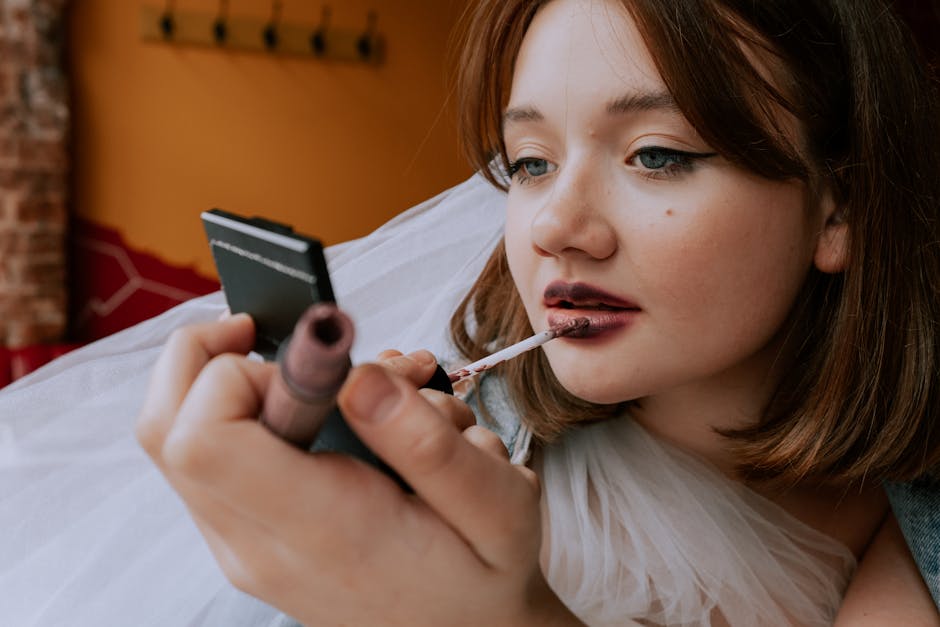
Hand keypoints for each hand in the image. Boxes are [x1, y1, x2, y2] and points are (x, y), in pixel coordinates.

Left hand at [136, 315, 582, 625]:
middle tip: (278, 339)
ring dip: (235, 381)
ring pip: (173, 442)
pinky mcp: (247, 539)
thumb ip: (430, 443)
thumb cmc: (480, 573)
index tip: (307, 359)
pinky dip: (247, 413)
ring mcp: (244, 546)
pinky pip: (208, 460)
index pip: (203, 439)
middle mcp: (260, 544)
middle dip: (210, 357)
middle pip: (164, 431)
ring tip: (328, 378)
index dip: (236, 372)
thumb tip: (358, 379)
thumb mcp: (496, 508)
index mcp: (320, 531)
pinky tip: (323, 411)